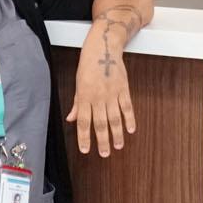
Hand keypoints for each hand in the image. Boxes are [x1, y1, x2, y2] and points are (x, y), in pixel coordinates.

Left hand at [67, 36, 135, 156]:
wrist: (103, 48)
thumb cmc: (88, 65)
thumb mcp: (78, 83)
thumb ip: (77, 103)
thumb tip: (71, 119)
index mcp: (84, 96)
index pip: (84, 122)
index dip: (84, 137)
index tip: (86, 150)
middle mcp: (98, 97)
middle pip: (100, 123)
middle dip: (102, 140)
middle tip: (104, 154)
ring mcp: (112, 93)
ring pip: (115, 118)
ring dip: (117, 134)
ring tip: (118, 146)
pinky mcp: (123, 89)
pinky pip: (127, 107)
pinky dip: (130, 119)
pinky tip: (131, 130)